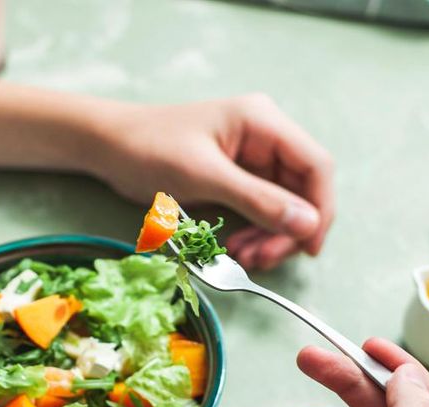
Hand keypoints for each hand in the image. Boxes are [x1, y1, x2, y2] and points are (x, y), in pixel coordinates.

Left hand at [94, 94, 334, 270]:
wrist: (108, 147)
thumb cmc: (149, 149)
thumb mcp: (203, 176)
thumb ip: (257, 199)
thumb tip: (307, 224)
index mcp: (263, 122)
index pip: (315, 165)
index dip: (319, 208)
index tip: (309, 247)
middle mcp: (266, 138)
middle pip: (302, 191)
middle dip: (288, 230)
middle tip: (261, 261)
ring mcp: (253, 159)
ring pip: (284, 207)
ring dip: (270, 238)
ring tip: (242, 258)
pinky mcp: (238, 179)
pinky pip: (261, 212)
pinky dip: (254, 235)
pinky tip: (234, 249)